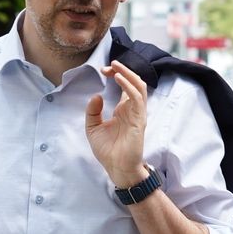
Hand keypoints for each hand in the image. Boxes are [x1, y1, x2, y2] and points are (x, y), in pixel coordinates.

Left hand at [86, 61, 149, 187]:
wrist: (116, 168)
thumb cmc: (108, 151)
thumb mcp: (93, 128)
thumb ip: (93, 111)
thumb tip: (97, 95)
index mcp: (124, 109)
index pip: (125, 85)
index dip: (116, 74)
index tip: (104, 70)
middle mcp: (132, 109)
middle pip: (134, 82)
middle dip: (122, 70)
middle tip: (109, 65)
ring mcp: (138, 114)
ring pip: (139, 86)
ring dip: (128, 74)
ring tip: (116, 67)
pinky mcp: (139, 120)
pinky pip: (137, 98)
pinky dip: (128, 87)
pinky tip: (118, 79)